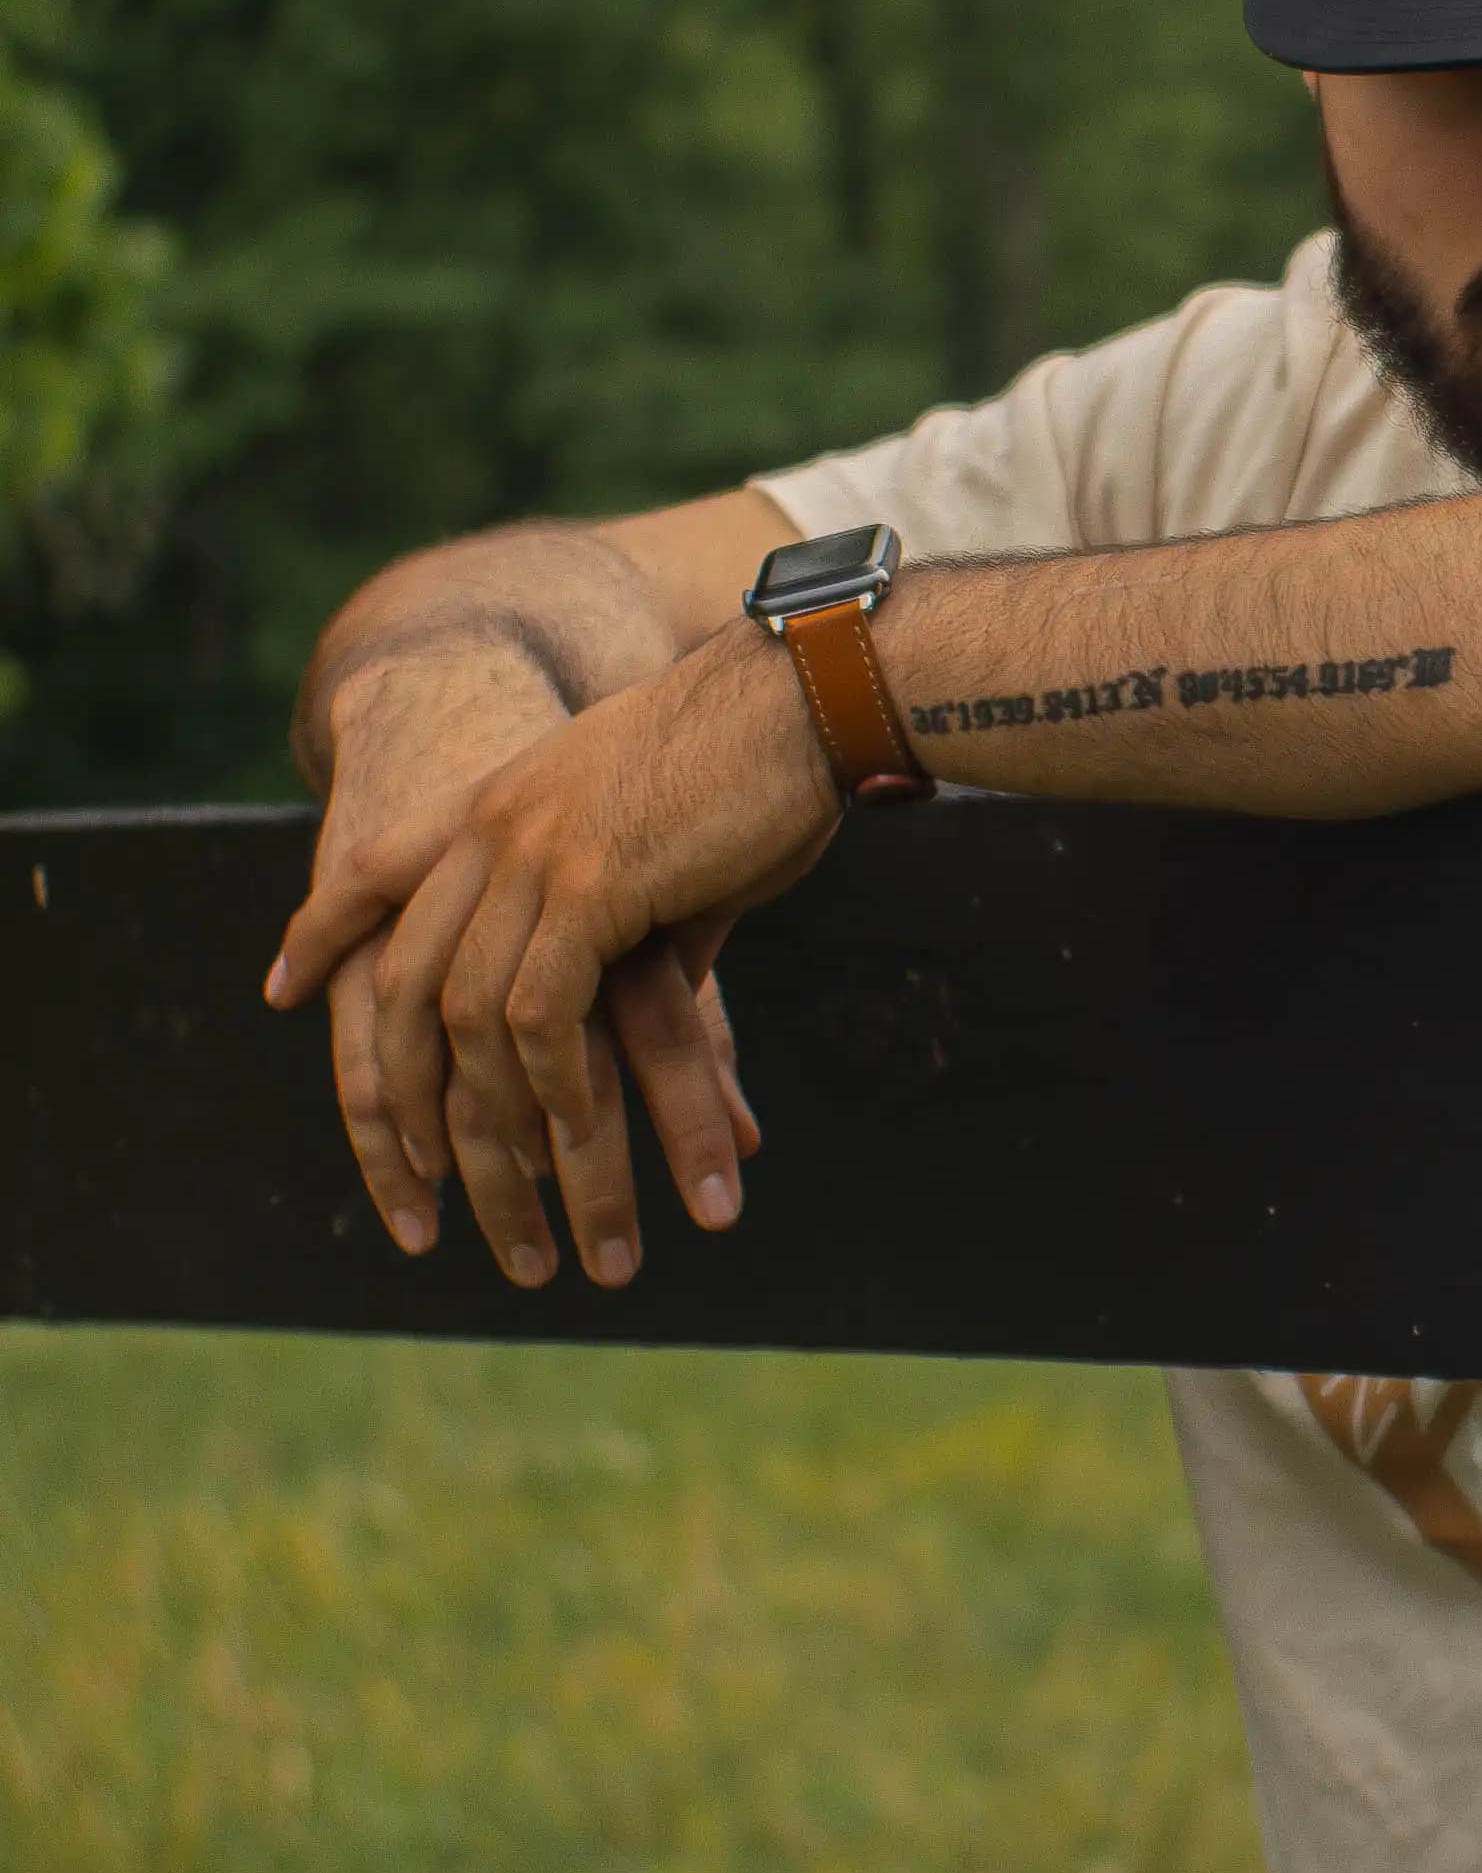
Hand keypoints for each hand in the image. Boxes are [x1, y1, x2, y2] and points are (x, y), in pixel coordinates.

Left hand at [271, 622, 838, 1282]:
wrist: (808, 692)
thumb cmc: (761, 757)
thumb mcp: (663, 836)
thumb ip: (641, 912)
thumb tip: (668, 984)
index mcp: (502, 794)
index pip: (375, 864)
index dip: (323, 927)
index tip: (282, 986)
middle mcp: (495, 822)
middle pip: (403, 970)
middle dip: (398, 1081)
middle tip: (410, 1163)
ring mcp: (535, 851)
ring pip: (466, 1010)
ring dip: (489, 1112)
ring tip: (516, 1179)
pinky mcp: (592, 884)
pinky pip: (540, 1013)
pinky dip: (550, 1084)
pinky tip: (579, 1129)